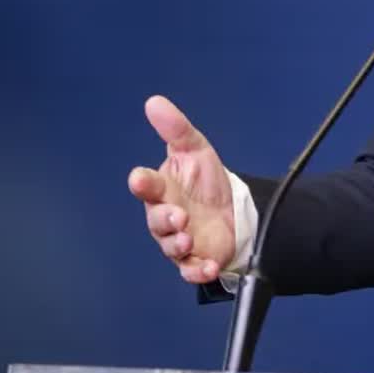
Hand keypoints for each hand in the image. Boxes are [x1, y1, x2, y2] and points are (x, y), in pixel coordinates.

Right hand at [127, 95, 235, 282]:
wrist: (234, 210)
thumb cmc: (206, 181)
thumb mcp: (196, 150)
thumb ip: (176, 129)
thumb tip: (154, 101)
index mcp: (163, 189)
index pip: (147, 185)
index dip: (143, 183)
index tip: (140, 178)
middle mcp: (166, 217)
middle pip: (156, 220)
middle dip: (165, 219)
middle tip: (179, 216)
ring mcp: (179, 240)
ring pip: (171, 247)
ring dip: (178, 245)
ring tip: (190, 240)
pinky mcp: (196, 259)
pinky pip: (190, 270)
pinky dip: (197, 271)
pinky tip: (208, 267)